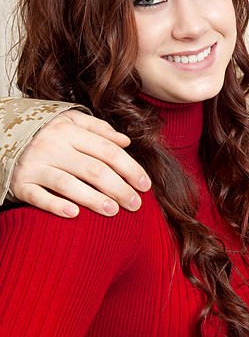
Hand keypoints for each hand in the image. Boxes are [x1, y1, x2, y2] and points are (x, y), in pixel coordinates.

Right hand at [10, 111, 149, 217]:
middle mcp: (51, 147)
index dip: (130, 169)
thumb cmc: (45, 133)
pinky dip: (56, 206)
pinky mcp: (19, 183)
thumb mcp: (70, 122)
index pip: (108, 151)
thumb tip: (126, 141)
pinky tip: (75, 214)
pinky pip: (38, 196)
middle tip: (136, 205)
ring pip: (68, 184)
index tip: (145, 185)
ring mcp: (34, 165)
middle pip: (93, 170)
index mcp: (68, 131)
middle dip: (118, 188)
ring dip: (93, 199)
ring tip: (114, 211)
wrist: (1, 136)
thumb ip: (99, 130)